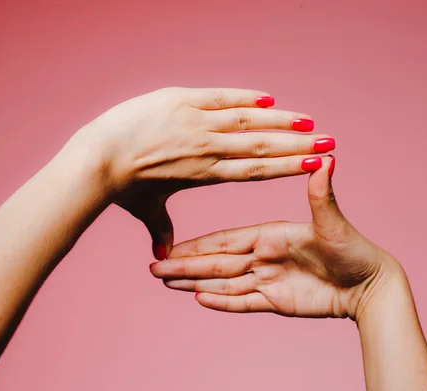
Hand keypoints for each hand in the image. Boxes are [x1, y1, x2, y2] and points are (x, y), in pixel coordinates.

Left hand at [76, 87, 335, 259]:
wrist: (98, 157)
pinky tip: (269, 99)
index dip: (287, 168)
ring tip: (308, 121)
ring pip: (247, 120)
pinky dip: (244, 98)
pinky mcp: (180, 100)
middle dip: (298, 145)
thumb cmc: (122, 186)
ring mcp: (195, 122)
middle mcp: (208, 148)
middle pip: (262, 146)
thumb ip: (160, 230)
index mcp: (206, 173)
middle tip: (328, 141)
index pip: (256, 170)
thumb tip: (160, 256)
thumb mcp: (146, 209)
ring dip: (280, 121)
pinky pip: (220, 97)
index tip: (315, 165)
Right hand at [150, 156, 401, 320]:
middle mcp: (262, 256)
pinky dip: (221, 302)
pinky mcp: (275, 301)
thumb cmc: (353, 249)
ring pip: (223, 282)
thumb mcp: (332, 223)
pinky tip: (198, 299)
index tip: (170, 248)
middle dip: (184, 266)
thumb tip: (324, 160)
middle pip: (215, 263)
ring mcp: (267, 280)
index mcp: (268, 235)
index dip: (195, 246)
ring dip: (194, 283)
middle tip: (155, 269)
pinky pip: (242, 302)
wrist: (370, 285)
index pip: (223, 241)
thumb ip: (320, 195)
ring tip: (167, 283)